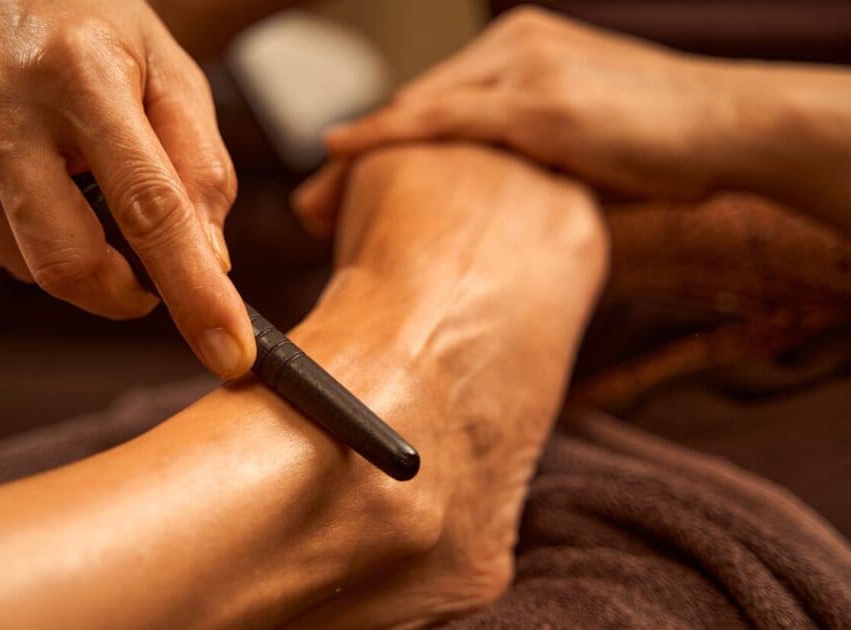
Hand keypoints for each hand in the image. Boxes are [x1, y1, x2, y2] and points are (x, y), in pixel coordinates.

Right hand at [0, 0, 254, 377]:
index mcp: (83, 73)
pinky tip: (28, 178)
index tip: (228, 354)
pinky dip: (25, 238)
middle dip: (120, 295)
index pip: (147, 206)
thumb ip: (201, 165)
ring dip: (72, 253)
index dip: (192, 292)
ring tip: (73, 178)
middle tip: (147, 280)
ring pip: (25, 264)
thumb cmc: (92, 29)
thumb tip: (210, 260)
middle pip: (66, 260)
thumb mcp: (170, 73)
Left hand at [293, 7, 740, 233]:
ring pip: (419, 111)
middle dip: (359, 158)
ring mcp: (526, 67)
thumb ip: (531, 152)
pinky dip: (391, 133)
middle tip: (311, 204)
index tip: (340, 185)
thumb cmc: (664, 140)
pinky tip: (345, 151)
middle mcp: (516, 45)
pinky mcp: (540, 101)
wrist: (731, 125)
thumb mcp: (585, 137)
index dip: (384, 146)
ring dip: (361, 155)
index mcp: (522, 49)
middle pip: (414, 106)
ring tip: (314, 202)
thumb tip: (495, 202)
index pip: (434, 103)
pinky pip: (447, 117)